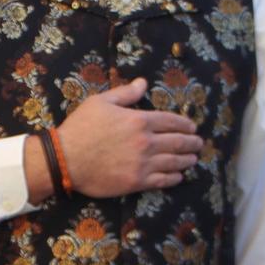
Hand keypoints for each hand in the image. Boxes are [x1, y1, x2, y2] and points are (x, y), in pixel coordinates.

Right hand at [56, 77, 202, 196]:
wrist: (66, 158)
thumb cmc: (81, 128)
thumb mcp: (101, 102)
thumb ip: (126, 93)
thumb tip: (143, 83)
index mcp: (139, 120)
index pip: (171, 121)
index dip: (185, 125)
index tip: (192, 127)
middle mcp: (146, 142)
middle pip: (178, 142)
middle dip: (192, 143)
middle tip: (199, 143)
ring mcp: (143, 164)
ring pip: (174, 162)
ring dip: (187, 160)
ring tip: (193, 159)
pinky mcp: (136, 182)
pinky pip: (162, 180)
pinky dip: (174, 178)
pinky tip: (179, 176)